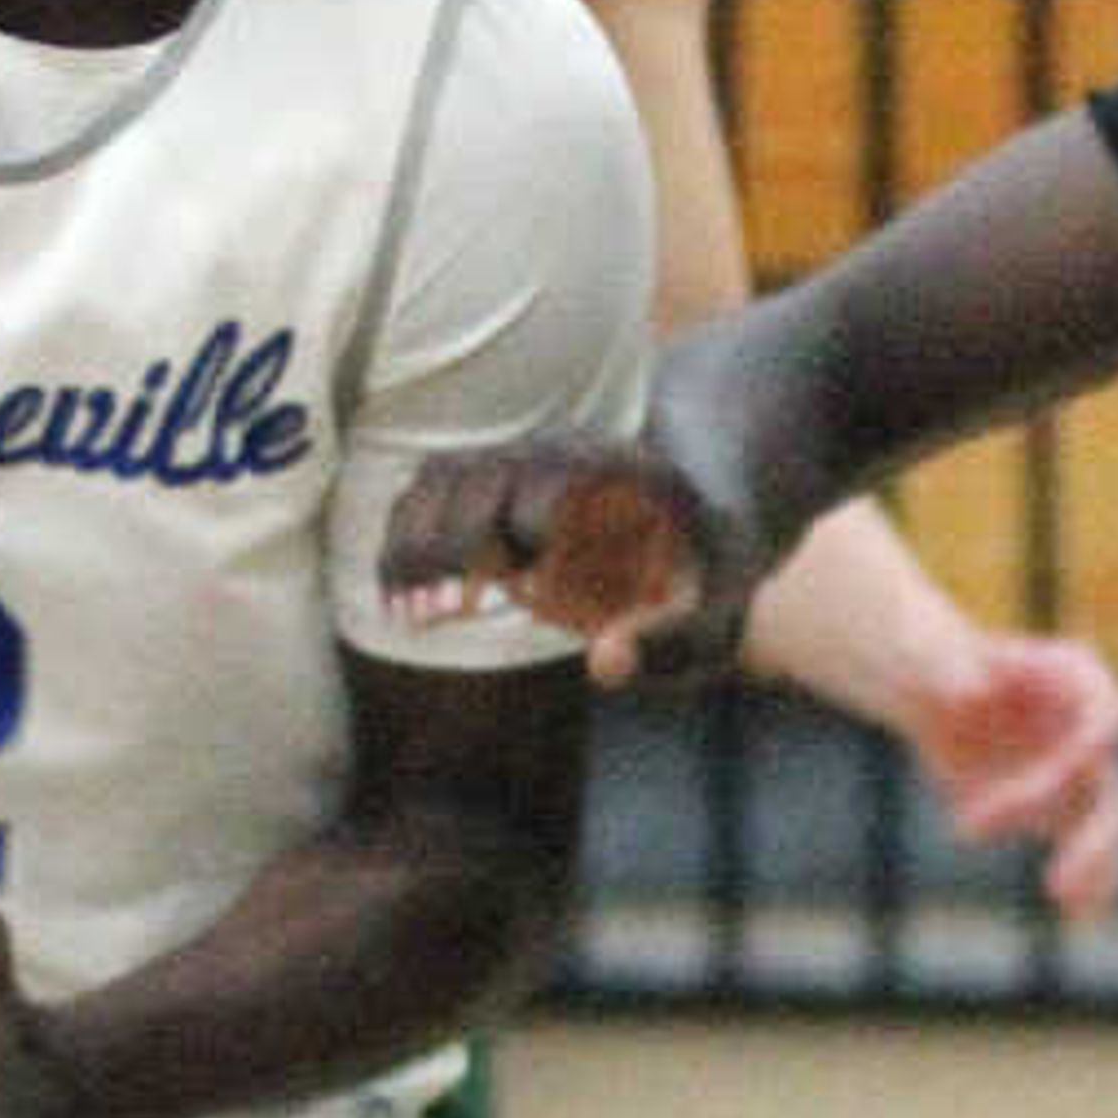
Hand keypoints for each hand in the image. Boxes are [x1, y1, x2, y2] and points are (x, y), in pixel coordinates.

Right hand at [378, 437, 760, 682]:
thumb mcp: (716, 612)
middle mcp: (565, 453)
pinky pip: (432, 484)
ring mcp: (527, 455)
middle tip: (426, 619)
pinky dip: (404, 536)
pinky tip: (401, 599)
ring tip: (405, 615)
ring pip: (442, 476)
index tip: (512, 601)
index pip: (551, 496)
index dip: (523, 544)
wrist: (708, 489)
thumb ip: (670, 640)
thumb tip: (601, 664)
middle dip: (445, 549)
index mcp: (622, 481)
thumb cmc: (709, 571)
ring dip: (413, 545)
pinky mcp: (500, 470)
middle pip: (478, 479)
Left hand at [906, 630, 1117, 918]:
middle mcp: (1088, 725)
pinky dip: (1090, 880)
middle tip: (1055, 880)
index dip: (1093, 748)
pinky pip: (1085, 847)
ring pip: (1104, 821)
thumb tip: (964, 694)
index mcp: (1075, 675)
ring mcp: (1081, 768)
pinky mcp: (1062, 805)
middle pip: (1104, 781)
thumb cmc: (934, 662)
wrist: (933, 690)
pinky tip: (1081, 915)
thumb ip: (948, 668)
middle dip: (1083, 832)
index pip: (1107, 714)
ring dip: (1089, 862)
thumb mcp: (932, 657)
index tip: (1069, 768)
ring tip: (1064, 899)